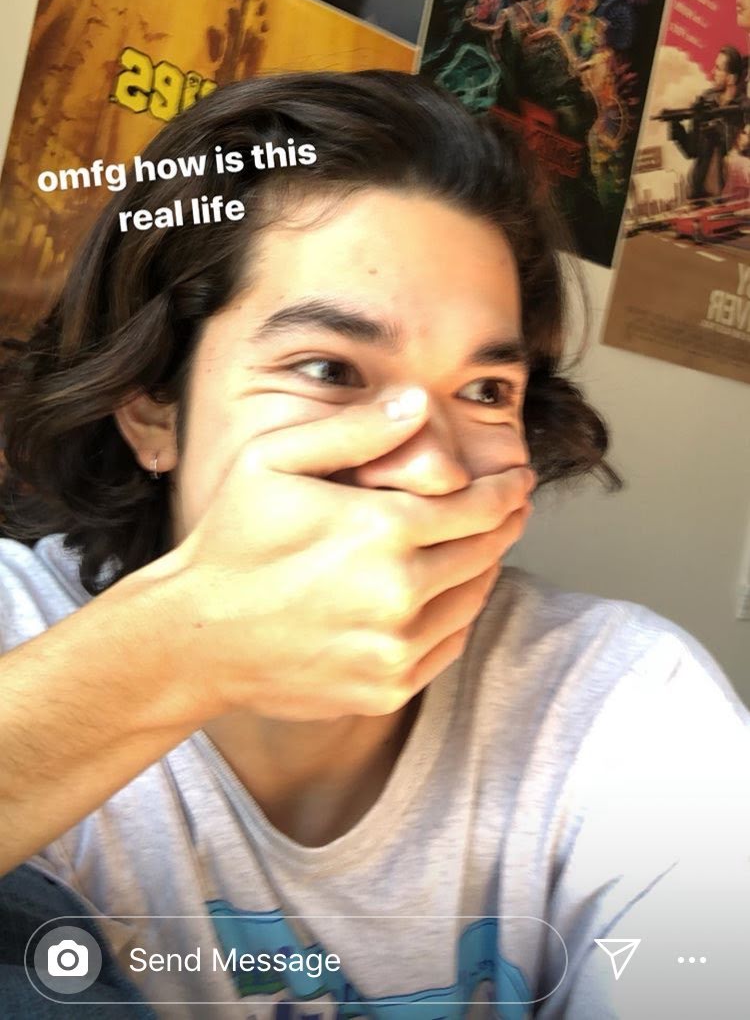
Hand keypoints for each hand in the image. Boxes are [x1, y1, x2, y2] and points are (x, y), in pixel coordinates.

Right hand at [167, 392, 534, 721]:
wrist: (196, 637)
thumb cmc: (233, 538)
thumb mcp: (275, 459)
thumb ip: (354, 428)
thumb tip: (418, 402)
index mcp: (380, 530)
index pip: (478, 507)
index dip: (507, 490)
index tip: (521, 480)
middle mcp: (398, 594)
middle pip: (485, 552)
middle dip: (506, 524)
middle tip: (514, 507)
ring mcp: (395, 649)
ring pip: (474, 599)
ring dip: (486, 568)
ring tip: (483, 544)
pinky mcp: (387, 689)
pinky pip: (449, 644)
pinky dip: (459, 614)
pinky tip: (448, 592)